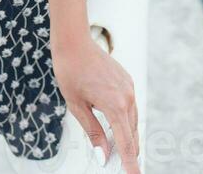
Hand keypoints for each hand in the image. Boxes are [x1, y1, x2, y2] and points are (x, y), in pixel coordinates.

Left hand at [51, 34, 140, 172]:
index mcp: (115, 105)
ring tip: (118, 150)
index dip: (130, 164)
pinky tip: (116, 124)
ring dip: (127, 135)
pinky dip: (125, 119)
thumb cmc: (70, 70)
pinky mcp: (126, 80)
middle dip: (129, 152)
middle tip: (124, 167)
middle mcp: (127, 96)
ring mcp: (128, 87)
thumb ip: (93, 132)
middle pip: (132, 134)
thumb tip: (103, 155)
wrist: (73, 41)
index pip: (126, 144)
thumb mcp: (77, 106)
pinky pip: (130, 106)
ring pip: (132, 120)